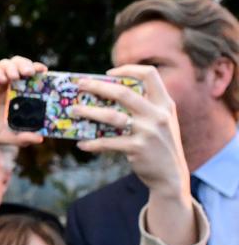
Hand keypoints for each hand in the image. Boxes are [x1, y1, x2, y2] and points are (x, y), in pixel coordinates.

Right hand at [0, 56, 48, 149]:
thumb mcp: (6, 136)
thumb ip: (22, 137)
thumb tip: (40, 138)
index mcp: (16, 95)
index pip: (30, 77)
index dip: (38, 71)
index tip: (45, 72)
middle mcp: (5, 85)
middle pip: (19, 65)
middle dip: (27, 65)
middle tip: (31, 73)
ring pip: (6, 64)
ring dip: (14, 67)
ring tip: (16, 76)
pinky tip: (2, 79)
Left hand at [70, 65, 189, 197]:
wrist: (170, 176)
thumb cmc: (159, 145)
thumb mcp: (161, 122)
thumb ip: (146, 107)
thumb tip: (110, 95)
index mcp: (165, 104)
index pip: (150, 75)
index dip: (129, 69)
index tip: (109, 73)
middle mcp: (158, 114)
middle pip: (123, 92)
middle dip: (98, 86)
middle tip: (79, 85)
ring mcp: (148, 131)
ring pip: (112, 116)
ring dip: (89, 112)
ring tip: (73, 110)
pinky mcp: (137, 148)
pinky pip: (108, 142)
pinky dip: (93, 143)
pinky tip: (82, 143)